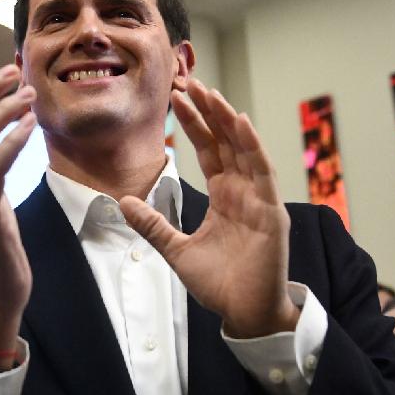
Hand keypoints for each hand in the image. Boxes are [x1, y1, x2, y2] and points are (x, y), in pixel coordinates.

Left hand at [120, 79, 296, 338]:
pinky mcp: (272, 212)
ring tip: (210, 93)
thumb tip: (122, 201)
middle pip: (225, 141)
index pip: (208, 150)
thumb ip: (152, 224)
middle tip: (188, 81)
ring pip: (244, 149)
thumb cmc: (219, 283)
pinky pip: (263, 172)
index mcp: (224, 196)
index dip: (193, 123)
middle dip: (208, 112)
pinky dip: (252, 146)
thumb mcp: (175, 249)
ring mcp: (260, 200)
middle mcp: (244, 191)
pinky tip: (239, 123)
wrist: (244, 312)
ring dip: (228, 120)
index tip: (174, 98)